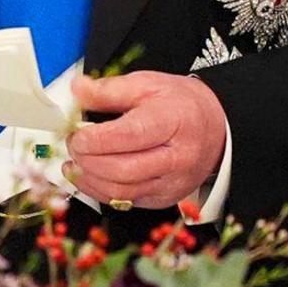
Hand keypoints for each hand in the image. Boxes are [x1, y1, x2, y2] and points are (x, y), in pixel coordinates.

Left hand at [65, 70, 228, 212]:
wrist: (215, 129)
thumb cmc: (180, 106)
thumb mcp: (148, 85)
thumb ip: (110, 89)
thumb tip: (78, 90)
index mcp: (173, 122)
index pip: (129, 136)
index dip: (95, 139)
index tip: (76, 133)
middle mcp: (176, 158)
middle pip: (123, 169)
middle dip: (88, 160)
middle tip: (73, 145)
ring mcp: (171, 183)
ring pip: (121, 191)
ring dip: (89, 179)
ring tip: (75, 161)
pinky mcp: (163, 198)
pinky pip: (125, 202)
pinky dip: (99, 191)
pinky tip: (88, 175)